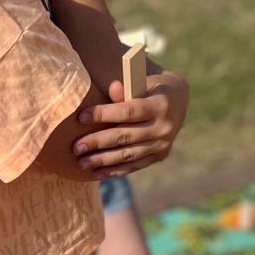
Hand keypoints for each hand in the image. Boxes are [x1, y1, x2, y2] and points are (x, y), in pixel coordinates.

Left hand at [74, 70, 188, 177]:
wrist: (178, 101)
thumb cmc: (150, 88)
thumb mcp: (142, 82)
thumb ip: (126, 88)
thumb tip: (112, 88)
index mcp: (160, 105)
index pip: (129, 111)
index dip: (104, 115)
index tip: (81, 117)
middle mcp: (164, 127)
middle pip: (126, 136)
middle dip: (98, 142)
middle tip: (76, 147)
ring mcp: (163, 144)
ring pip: (128, 154)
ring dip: (103, 160)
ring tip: (82, 163)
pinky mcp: (160, 156)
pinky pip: (135, 165)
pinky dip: (116, 170)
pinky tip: (97, 173)